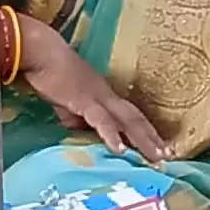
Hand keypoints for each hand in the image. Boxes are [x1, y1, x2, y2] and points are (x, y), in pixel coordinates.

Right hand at [12, 18, 165, 158]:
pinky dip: (112, 135)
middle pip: (137, 118)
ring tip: (156, 157)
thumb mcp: (66, 101)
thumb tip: (79, 131)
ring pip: (128, 120)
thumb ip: (75, 116)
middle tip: (168, 157)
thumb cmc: (50, 73)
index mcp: (104, 95)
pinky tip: (120, 149)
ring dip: (143, 139)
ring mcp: (98, 96)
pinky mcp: (84, 100)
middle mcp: (107, 95)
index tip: (159, 148)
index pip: (130, 116)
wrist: (41, 51)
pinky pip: (101, 119)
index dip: (145, 132)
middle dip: (153, 139)